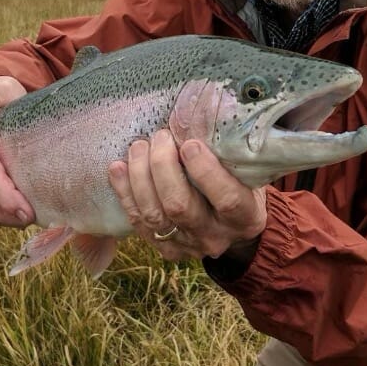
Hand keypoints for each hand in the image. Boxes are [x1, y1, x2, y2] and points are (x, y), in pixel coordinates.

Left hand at [107, 131, 266, 261]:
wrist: (232, 229)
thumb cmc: (241, 187)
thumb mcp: (248, 173)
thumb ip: (230, 156)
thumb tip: (200, 118)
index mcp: (245, 217)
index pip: (226, 199)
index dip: (205, 172)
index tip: (189, 144)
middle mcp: (214, 235)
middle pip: (179, 206)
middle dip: (162, 167)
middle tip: (160, 137)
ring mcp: (186, 245)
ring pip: (154, 215)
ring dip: (139, 177)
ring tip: (138, 147)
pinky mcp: (163, 248)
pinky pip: (137, 222)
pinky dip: (124, 193)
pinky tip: (118, 168)